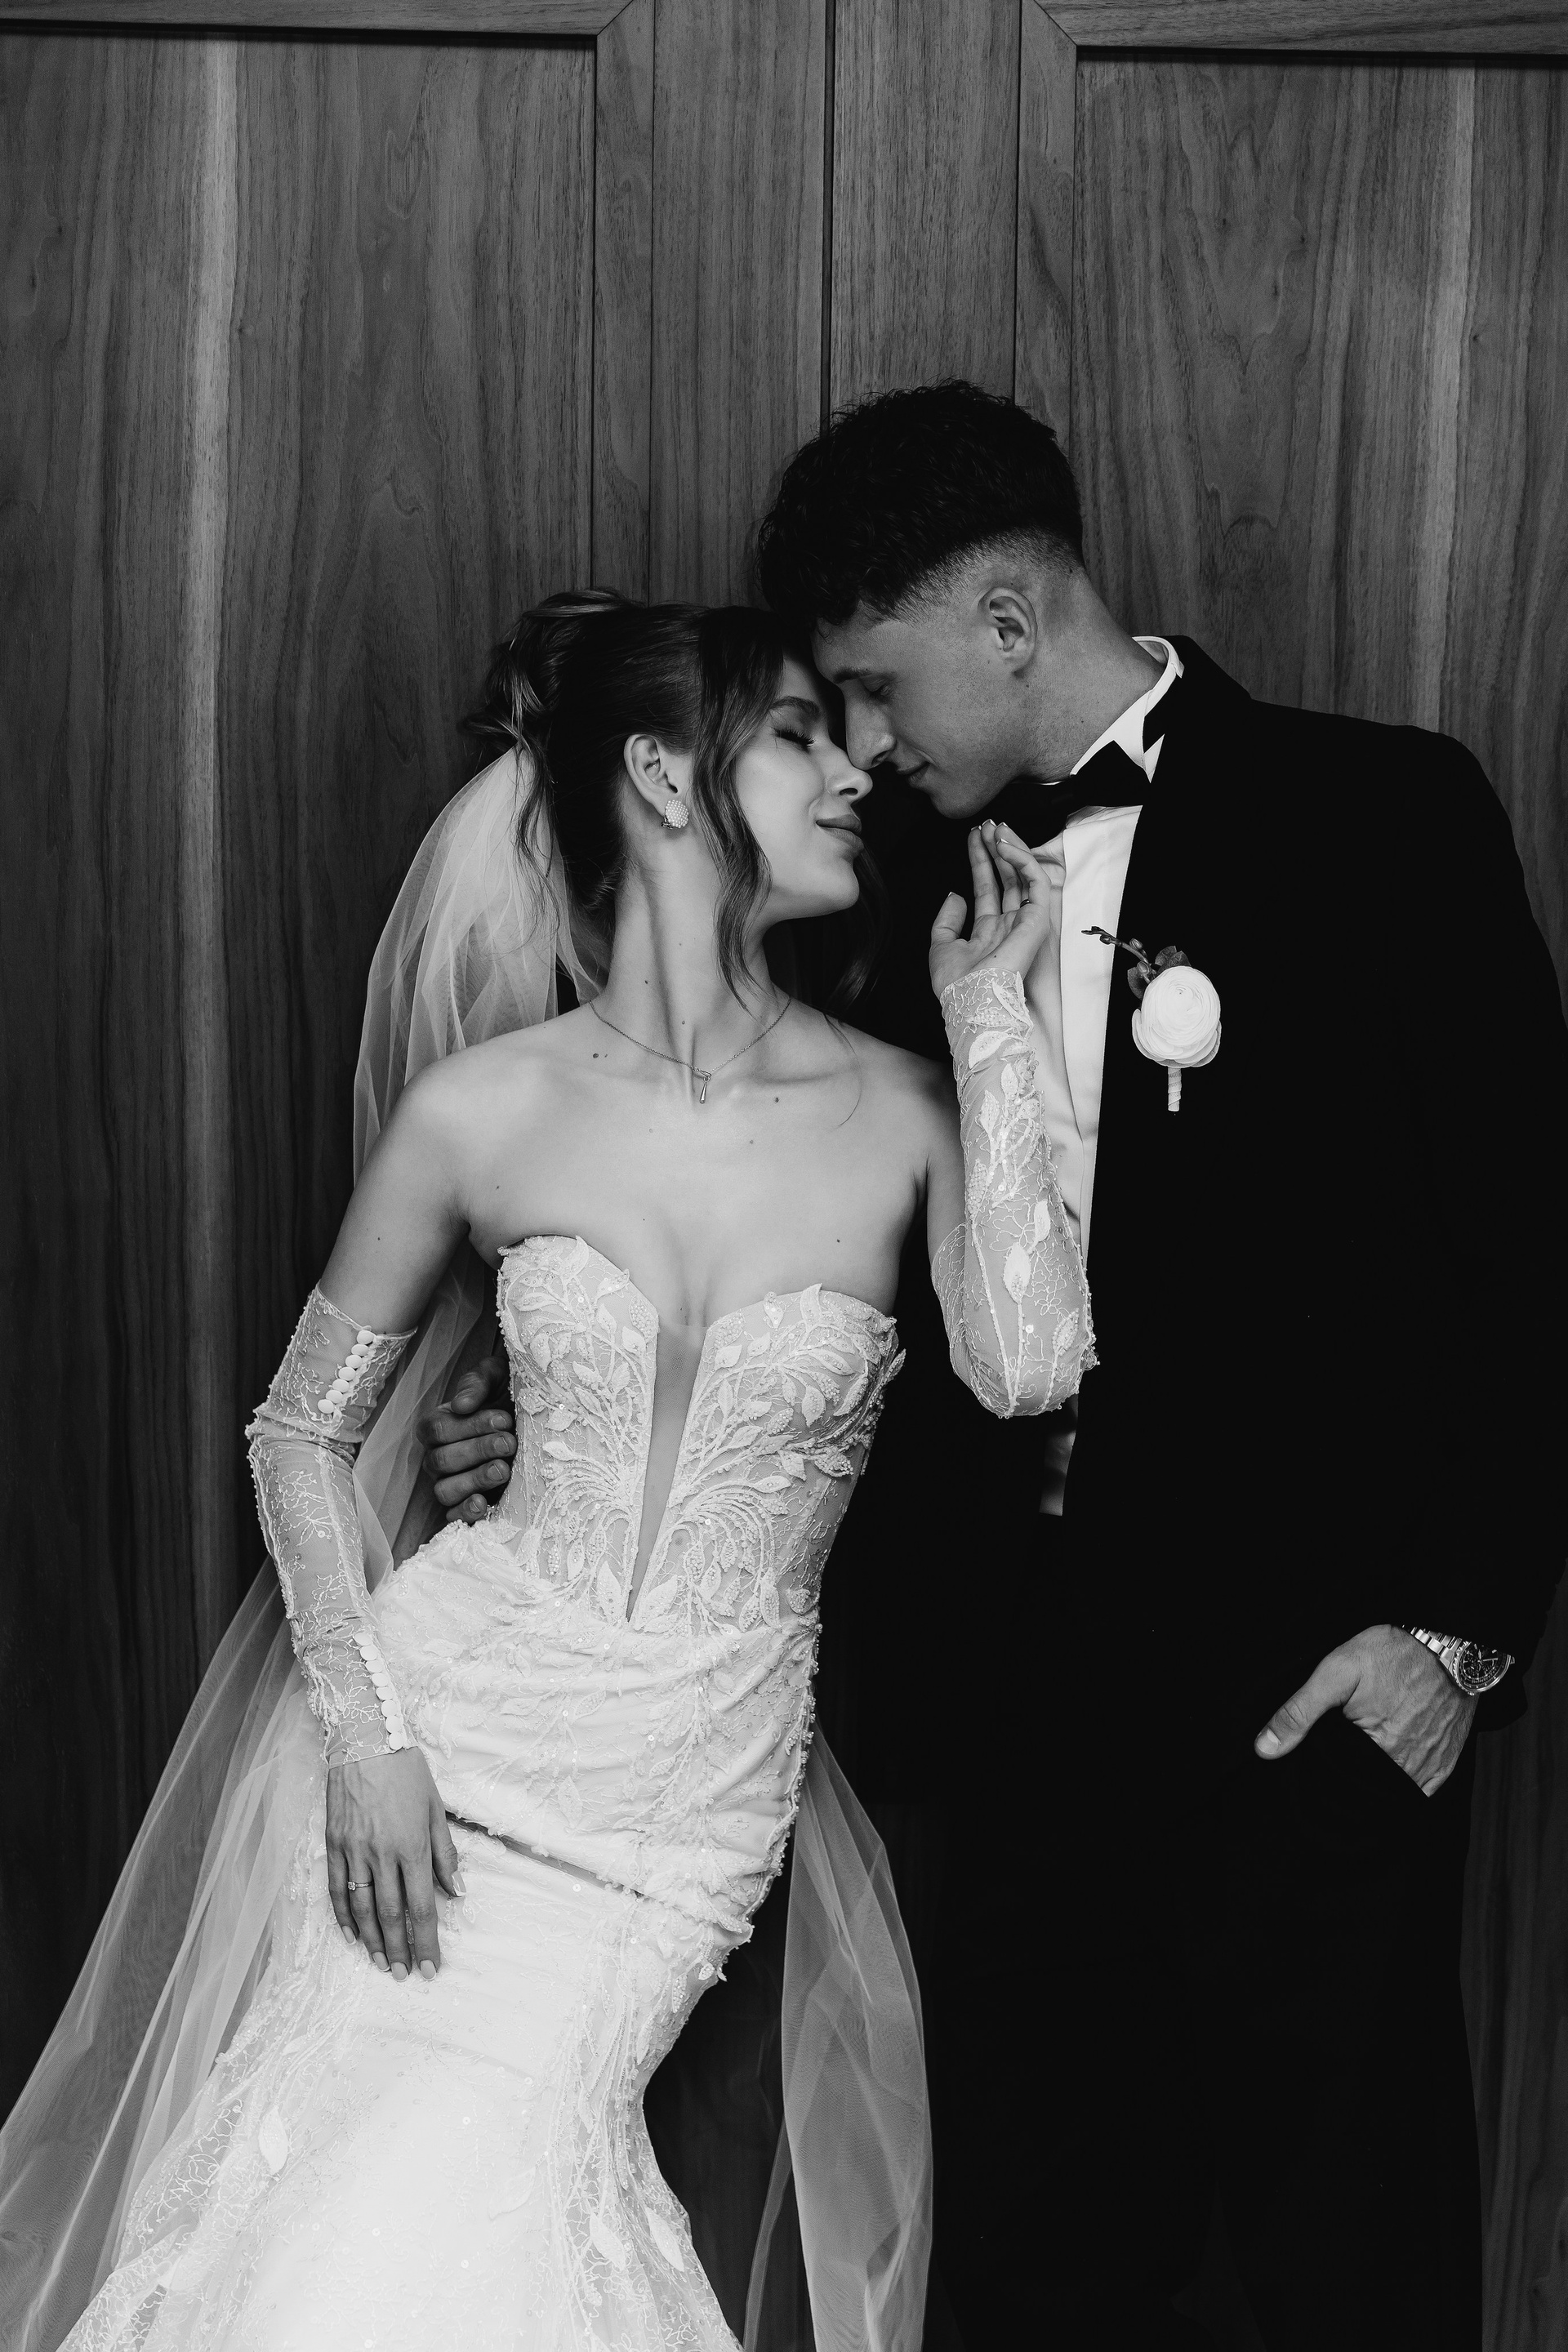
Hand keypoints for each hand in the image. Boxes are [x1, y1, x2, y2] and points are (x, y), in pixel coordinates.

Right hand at [327, 1747, 463, 1977]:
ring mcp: (354, 1851)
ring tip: (382, 1964)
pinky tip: (351, 1936)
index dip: (428, 1941)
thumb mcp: (435, 1807)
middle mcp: (382, 1854)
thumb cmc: (405, 1771)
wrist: (364, 1739)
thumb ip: (445, 1853)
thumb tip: (458, 1893)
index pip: (422, 1907)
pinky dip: (343, 1917)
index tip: (432, 1968)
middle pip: (391, 1915)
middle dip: (401, 1950)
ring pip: (362, 1909)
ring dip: (372, 1941)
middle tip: (406, 1975)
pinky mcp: (333, 1845)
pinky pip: (336, 1890)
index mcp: (412, 1846)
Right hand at [417, 1355, 515, 1522]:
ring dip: (473, 1481)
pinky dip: (465, 1513)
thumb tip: (461, 1404)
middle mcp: (438, 1456)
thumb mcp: (498, 1376)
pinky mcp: (468, 1503)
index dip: (468, 1427)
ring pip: (445, 1490)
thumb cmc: (512, 1392)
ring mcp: (451, 1482)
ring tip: (503, 1470)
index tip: (503, 1419)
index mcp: (439, 1425)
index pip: (437, 1429)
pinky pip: (454, 1515)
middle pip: (441, 1460)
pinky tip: (483, 1504)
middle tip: (509, 1443)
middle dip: (477, 1451)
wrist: (541, 1416)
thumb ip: (477, 1383)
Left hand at [929, 820, 1053, 997]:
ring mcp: (1024, 922)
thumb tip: (955, 895)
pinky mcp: (1036, 919)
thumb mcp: (941, 946)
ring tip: (995, 827)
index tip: (973, 837)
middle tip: (986, 825)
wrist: (969, 1002)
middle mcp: (1009, 925)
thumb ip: (948, 920)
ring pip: (1023, 876)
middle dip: (996, 849)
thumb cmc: (956, 984)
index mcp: (989, 932)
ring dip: (1010, 848)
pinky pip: (1035, 882)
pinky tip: (1004, 845)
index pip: (988, 888)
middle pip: (1006, 878)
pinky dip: (1022, 860)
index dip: (981, 861)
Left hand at [1254, 1625, 1476, 1795]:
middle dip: (1346, 1780)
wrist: (1450, 1641)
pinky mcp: (1446, 1763)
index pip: (1337, 1782)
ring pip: (1392, 1793)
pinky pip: (1420, 1792)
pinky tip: (1385, 1769)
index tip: (1316, 1761)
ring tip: (1358, 1762)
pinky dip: (1401, 1786)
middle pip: (1365, 1790)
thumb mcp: (1336, 1672)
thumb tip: (1265, 1749)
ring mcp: (1430, 1768)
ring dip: (1373, 1784)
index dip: (1322, 1773)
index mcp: (1376, 1749)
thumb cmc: (1394, 1653)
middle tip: (1338, 1754)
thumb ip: (1299, 1712)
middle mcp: (1407, 1767)